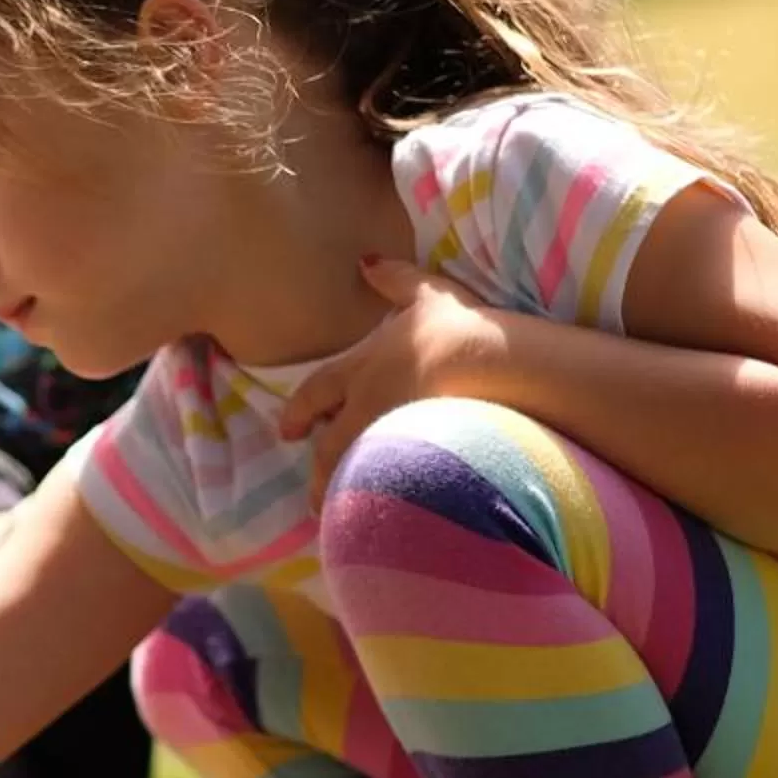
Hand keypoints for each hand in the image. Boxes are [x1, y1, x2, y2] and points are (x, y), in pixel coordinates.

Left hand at [276, 255, 494, 495]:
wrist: (490, 370)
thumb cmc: (459, 328)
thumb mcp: (428, 293)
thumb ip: (395, 279)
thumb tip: (366, 261)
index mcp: (362, 367)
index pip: (317, 392)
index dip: (299, 411)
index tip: (287, 431)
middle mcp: (366, 408)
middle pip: (329, 446)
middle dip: (319, 469)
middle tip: (312, 493)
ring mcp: (389, 440)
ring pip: (354, 472)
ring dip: (344, 491)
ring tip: (342, 513)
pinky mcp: (414, 467)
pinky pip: (387, 489)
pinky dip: (379, 501)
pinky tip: (380, 515)